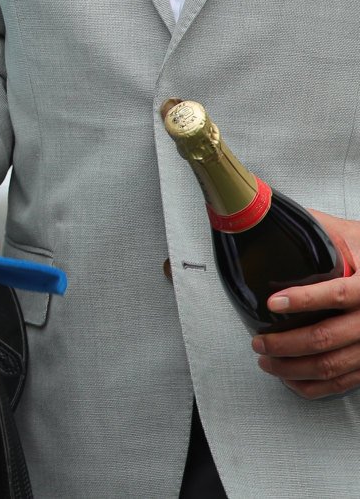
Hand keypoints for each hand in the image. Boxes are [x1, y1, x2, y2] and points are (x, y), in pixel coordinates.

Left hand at [253, 212, 359, 398]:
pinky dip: (313, 386)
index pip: (338, 293)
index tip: (273, 302)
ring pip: (332, 365)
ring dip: (293, 368)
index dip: (304, 299)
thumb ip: (313, 228)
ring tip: (266, 360)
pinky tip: (290, 379)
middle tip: (258, 341)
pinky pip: (344, 382)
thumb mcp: (346, 234)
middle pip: (328, 338)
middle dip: (285, 344)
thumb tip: (264, 217)